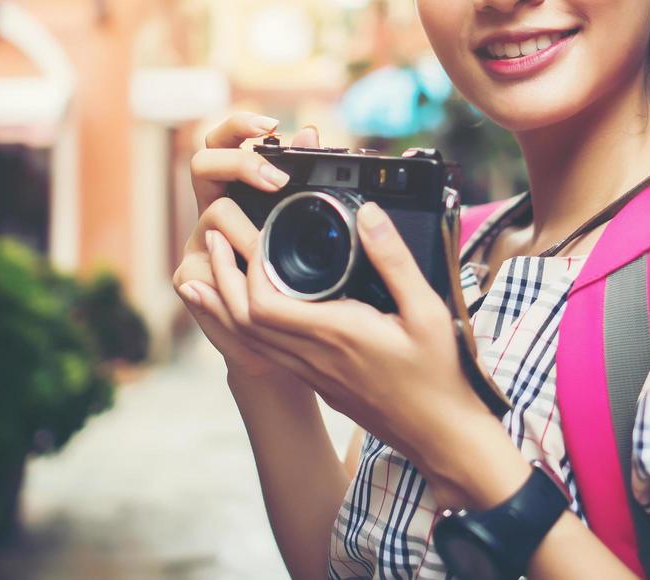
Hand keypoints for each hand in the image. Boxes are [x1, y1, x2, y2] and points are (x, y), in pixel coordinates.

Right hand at [173, 112, 317, 380]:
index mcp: (237, 187)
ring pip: (215, 215)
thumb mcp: (306, 223)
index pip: (224, 139)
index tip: (273, 125)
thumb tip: (312, 132)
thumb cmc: (297, 274)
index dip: (239, 125)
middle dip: (240, 163)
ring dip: (250, 230)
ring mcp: (198, 242)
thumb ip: (305, 178)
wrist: (282, 334)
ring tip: (275, 246)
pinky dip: (235, 274)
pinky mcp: (189, 277)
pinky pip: (207, 267)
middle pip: (204, 162)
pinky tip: (253, 282)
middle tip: (276, 180)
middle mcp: (212, 207)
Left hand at [202, 190, 492, 468]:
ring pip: (249, 341)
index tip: (249, 238)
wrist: (439, 435)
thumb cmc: (437, 375)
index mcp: (334, 335)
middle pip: (242, 322)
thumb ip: (394, 260)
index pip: (262, 306)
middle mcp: (313, 356)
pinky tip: (248, 310)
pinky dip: (246, 326)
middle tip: (213, 242)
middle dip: (221, 279)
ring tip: (210, 273)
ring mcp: (313, 373)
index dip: (246, 270)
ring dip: (225, 304)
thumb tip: (369, 215)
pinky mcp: (319, 382)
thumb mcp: (427, 310)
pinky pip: (268, 352)